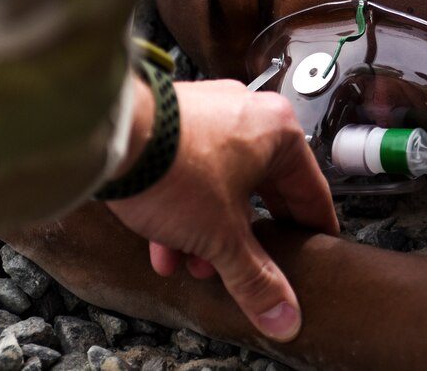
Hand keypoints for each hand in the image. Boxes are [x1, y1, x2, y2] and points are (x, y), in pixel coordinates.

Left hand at [103, 79, 337, 341]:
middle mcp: (248, 115)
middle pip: (263, 190)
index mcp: (279, 131)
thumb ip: (256, 278)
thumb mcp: (223, 236)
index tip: (316, 246)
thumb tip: (282, 312)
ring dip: (210, 229)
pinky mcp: (173, 122)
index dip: (313, 228)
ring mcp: (209, 114)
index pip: (311, 191)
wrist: (110, 136)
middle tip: (251, 264)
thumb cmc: (172, 164)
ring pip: (223, 184)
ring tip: (195, 262)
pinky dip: (183, 208)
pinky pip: (190, 170)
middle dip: (247, 238)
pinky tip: (164, 244)